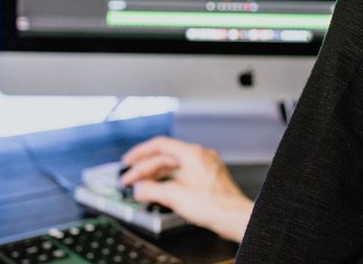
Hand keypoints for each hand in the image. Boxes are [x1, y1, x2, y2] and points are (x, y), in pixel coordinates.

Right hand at [120, 136, 253, 242]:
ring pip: (174, 166)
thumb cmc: (214, 205)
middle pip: (165, 157)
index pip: (159, 145)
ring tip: (142, 186)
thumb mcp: (174, 196)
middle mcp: (200, 155)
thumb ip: (151, 190)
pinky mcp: (208, 177)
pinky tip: (161, 190)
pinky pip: (183, 174)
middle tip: (131, 179)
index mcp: (192, 153)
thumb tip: (138, 188)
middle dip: (146, 169)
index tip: (128, 161)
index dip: (140, 153)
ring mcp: (205, 166)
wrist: (234, 217)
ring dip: (157, 176)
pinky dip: (169, 180)